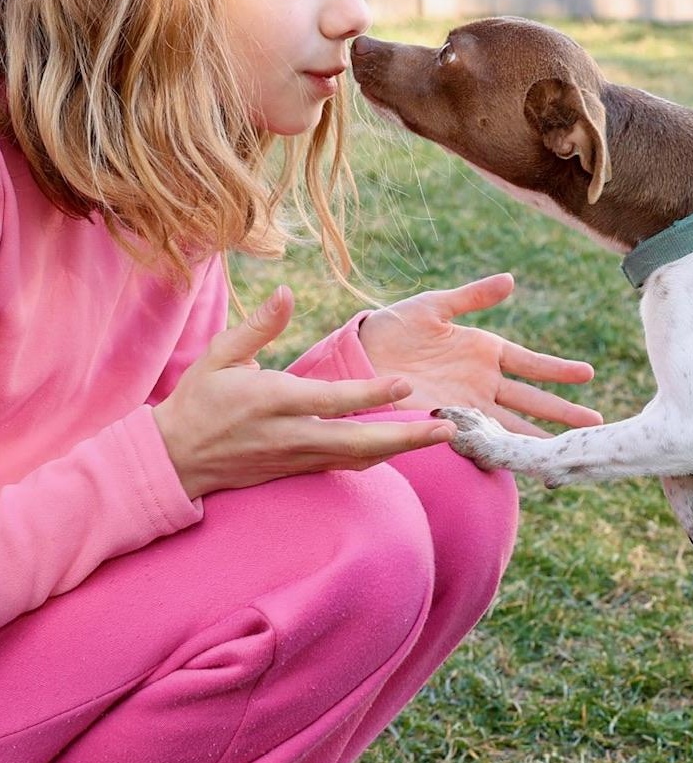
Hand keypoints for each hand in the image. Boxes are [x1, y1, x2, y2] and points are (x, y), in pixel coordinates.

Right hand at [153, 287, 456, 499]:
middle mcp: (290, 434)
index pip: (331, 400)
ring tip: (442, 437)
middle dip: (406, 437)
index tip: (406, 385)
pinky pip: (347, 466)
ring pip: (359, 458)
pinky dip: (379, 457)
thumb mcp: (218, 357)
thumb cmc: (198, 401)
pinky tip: (407, 447)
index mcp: (271, 401)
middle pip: (358, 442)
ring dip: (402, 449)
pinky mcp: (300, 470)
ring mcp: (298, 457)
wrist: (174, 460)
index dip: (371, 395)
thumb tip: (285, 292)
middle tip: (448, 429)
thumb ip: (257, 327)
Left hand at [356, 273, 602, 435]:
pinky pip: (481, 440)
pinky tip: (522, 463)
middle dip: (563, 413)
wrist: (359, 358)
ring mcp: (468, 407)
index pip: (532, 364)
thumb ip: (472, 296)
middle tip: (595, 423)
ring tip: (567, 451)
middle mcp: (483, 383)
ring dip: (540, 439)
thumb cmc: (394, 327)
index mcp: (485, 352)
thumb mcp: (434, 307)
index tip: (588, 375)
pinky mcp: (448, 425)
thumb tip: (510, 280)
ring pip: (513, 426)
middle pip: (532, 401)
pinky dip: (501, 451)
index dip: (559, 371)